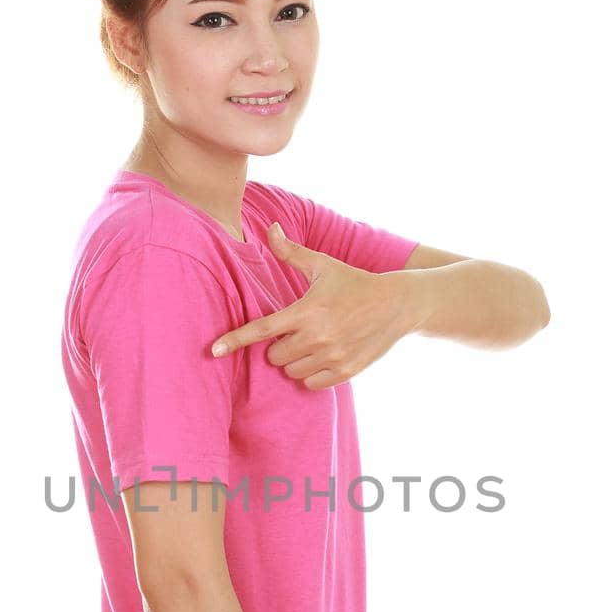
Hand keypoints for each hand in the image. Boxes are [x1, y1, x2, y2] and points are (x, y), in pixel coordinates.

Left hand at [211, 222, 413, 388]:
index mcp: (306, 310)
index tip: (213, 351)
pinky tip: (323, 356)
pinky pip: (310, 384)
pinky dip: (310, 374)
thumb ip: (290, 252)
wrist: (397, 304)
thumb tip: (270, 228)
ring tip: (313, 342)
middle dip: (278, 346)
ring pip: (291, 371)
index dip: (234, 340)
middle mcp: (317, 336)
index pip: (262, 329)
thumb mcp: (323, 265)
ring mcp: (332, 356)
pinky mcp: (345, 371)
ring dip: (294, 361)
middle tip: (297, 331)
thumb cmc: (354, 282)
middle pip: (274, 356)